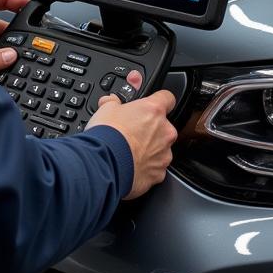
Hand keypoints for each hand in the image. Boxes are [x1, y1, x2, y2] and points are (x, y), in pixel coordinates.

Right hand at [86, 71, 177, 199]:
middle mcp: (165, 132)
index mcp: (154, 111)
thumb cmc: (107, 137)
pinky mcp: (159, 174)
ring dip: (150, 149)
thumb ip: (113, 102)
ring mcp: (164, 154)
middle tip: (133, 133)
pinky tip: (132, 166)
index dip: (159, 100)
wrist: (104, 166)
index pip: (167, 98)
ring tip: (130, 152)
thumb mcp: (106, 110)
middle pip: (164, 126)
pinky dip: (146, 168)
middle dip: (151, 129)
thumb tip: (111, 101)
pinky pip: (156, 168)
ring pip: (161, 149)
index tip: (152, 105)